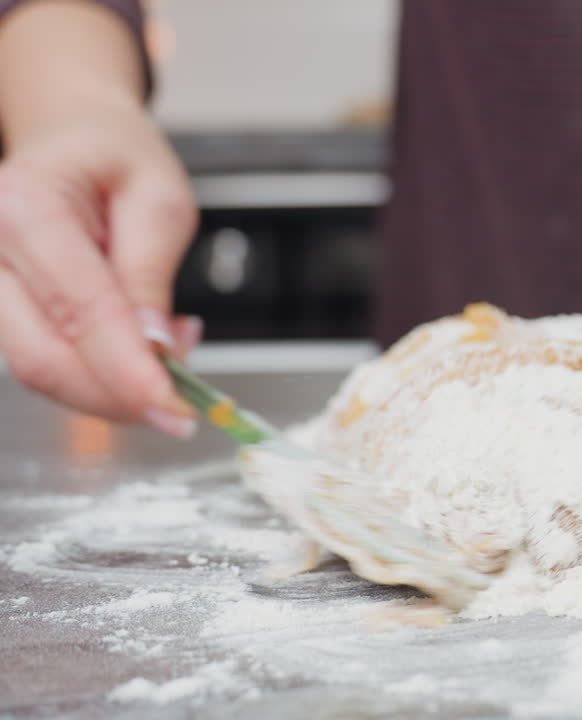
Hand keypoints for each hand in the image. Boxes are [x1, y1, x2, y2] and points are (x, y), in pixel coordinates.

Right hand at [0, 97, 199, 435]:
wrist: (73, 137)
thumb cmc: (116, 156)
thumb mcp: (160, 198)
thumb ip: (152, 274)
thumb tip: (156, 349)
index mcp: (26, 206)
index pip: (81, 311)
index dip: (130, 373)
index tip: (175, 410)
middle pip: (43, 358)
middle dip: (119, 396)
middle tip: (183, 402)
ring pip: (38, 368)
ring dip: (113, 384)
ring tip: (171, 347)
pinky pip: (43, 358)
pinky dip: (99, 371)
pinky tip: (141, 345)